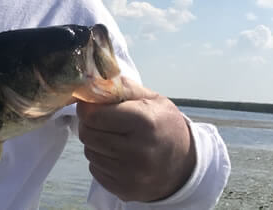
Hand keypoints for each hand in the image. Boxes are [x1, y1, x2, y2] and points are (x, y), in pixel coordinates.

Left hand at [76, 76, 195, 201]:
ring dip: (95, 143)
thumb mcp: (152, 100)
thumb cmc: (165, 126)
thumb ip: (123, 88)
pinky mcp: (124, 189)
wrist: (185, 166)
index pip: (93, 115)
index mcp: (144, 122)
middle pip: (87, 134)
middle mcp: (137, 150)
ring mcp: (131, 174)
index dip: (88, 108)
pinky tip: (117, 156)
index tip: (92, 106)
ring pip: (89, 152)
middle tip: (101, 121)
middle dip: (89, 125)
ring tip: (114, 138)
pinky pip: (95, 169)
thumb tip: (93, 82)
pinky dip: (101, 160)